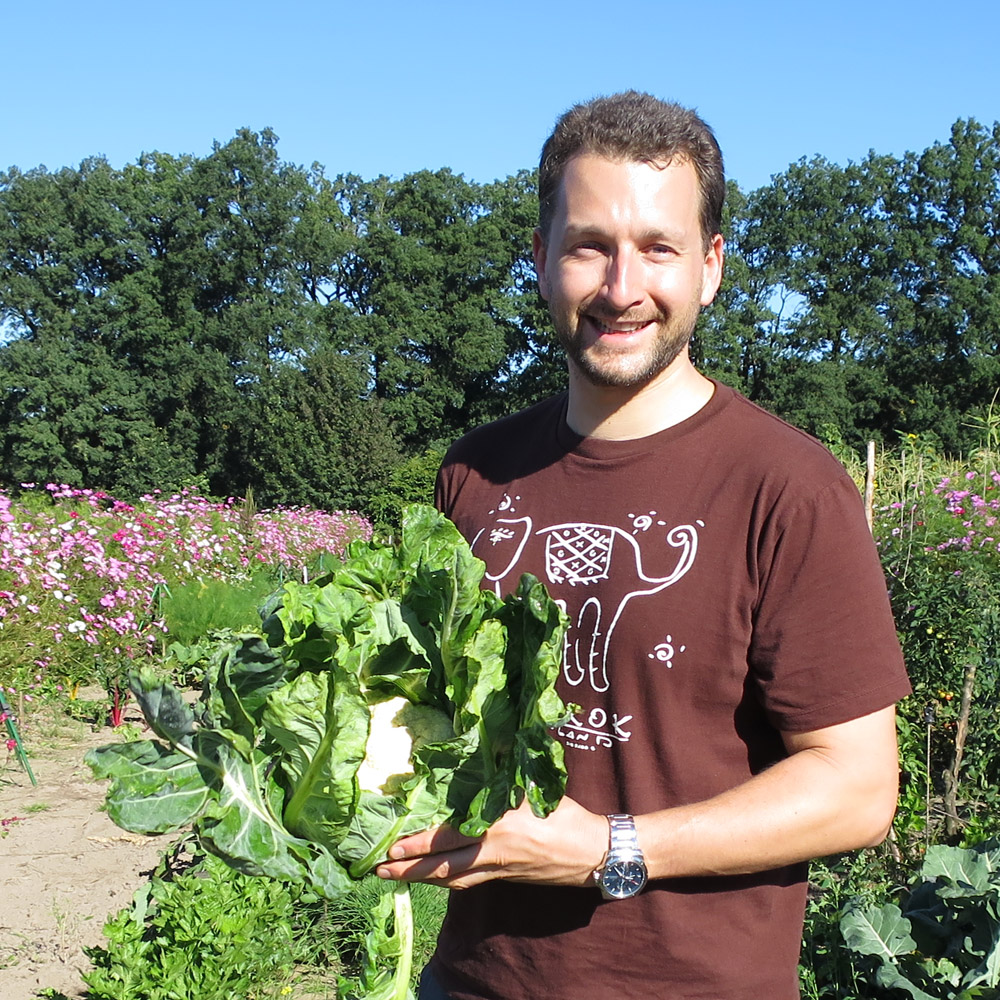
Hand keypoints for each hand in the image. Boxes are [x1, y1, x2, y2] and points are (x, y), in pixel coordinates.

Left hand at [375, 797, 607, 890]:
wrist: (595, 852)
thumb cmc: (567, 815)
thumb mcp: (536, 787)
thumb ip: (506, 776)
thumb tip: (482, 752)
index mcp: (498, 826)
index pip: (449, 836)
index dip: (419, 842)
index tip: (392, 842)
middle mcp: (493, 852)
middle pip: (441, 866)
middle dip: (408, 868)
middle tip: (377, 866)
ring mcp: (498, 870)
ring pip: (450, 879)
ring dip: (420, 879)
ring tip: (392, 876)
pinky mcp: (505, 879)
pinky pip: (467, 883)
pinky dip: (445, 881)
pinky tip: (431, 879)